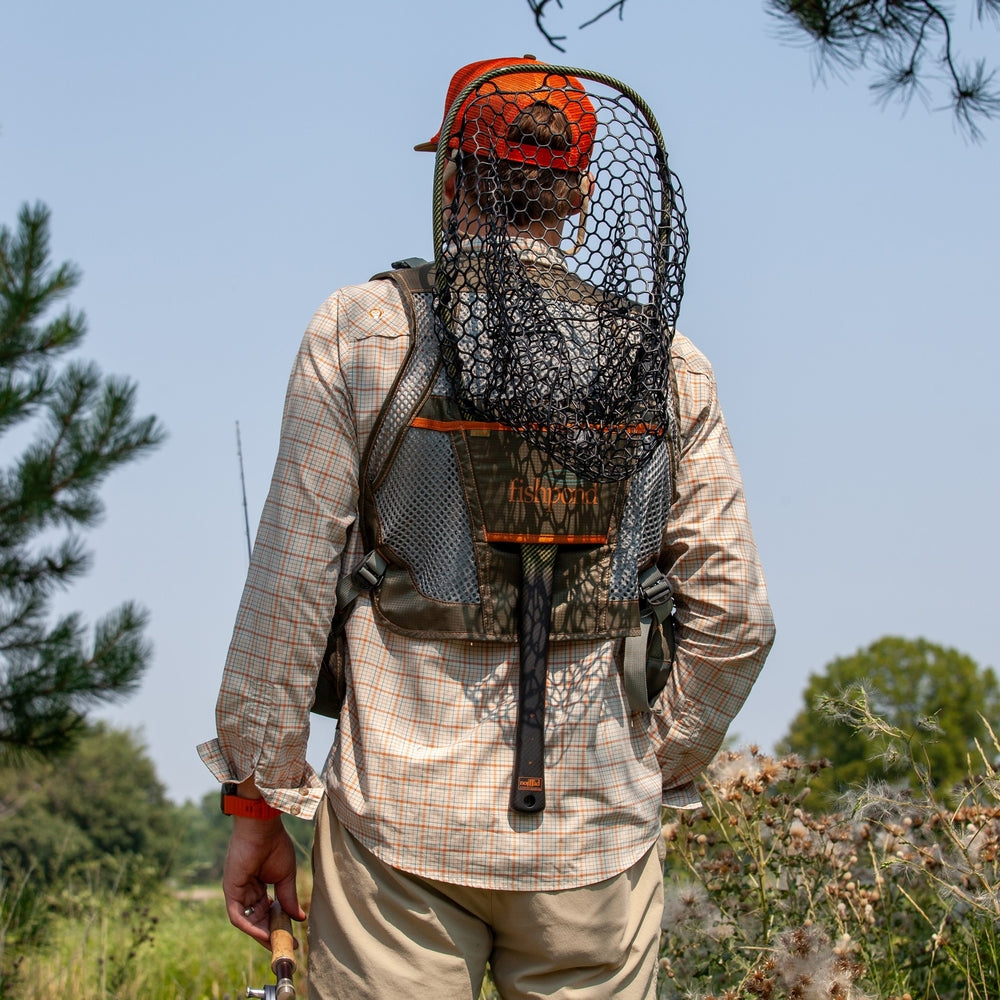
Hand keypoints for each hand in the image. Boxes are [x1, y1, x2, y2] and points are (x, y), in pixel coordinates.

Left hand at [222, 815, 305, 947]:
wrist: (262, 827)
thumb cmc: (275, 845)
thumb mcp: (285, 876)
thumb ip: (288, 898)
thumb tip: (299, 918)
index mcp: (258, 884)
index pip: (266, 911)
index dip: (277, 924)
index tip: (291, 936)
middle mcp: (246, 889)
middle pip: (256, 919)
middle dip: (270, 933)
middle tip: (284, 945)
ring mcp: (237, 891)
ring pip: (248, 921)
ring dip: (261, 934)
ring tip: (276, 943)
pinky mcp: (231, 890)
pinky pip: (238, 916)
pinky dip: (249, 927)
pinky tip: (263, 934)